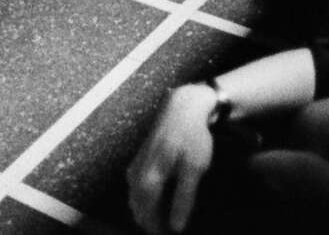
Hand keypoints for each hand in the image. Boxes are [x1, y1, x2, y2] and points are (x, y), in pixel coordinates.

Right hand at [127, 83, 218, 234]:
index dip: (156, 229)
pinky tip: (153, 200)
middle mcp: (137, 173)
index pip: (148, 214)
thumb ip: (184, 199)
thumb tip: (177, 227)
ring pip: (134, 198)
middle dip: (149, 223)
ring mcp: (136, 164)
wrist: (184, 107)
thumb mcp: (194, 169)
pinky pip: (134, 187)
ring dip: (144, 211)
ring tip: (159, 221)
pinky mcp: (138, 157)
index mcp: (150, 178)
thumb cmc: (192, 137)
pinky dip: (142, 199)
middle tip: (164, 231)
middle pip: (138, 208)